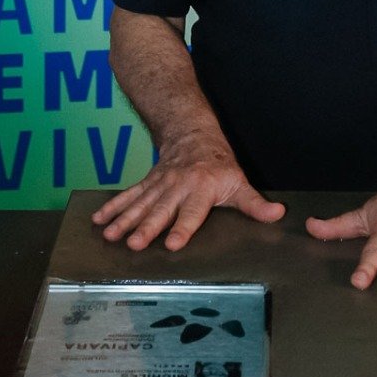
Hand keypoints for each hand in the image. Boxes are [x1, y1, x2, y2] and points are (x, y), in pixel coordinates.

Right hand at [91, 135, 284, 251]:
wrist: (192, 133)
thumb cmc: (219, 164)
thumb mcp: (239, 181)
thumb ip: (254, 204)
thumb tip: (277, 214)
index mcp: (202, 189)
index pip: (193, 212)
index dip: (184, 227)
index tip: (174, 244)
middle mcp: (178, 186)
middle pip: (161, 210)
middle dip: (147, 227)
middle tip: (135, 244)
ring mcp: (159, 184)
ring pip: (140, 203)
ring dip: (124, 220)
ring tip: (110, 235)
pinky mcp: (147, 183)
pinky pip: (128, 195)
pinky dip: (113, 207)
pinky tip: (99, 220)